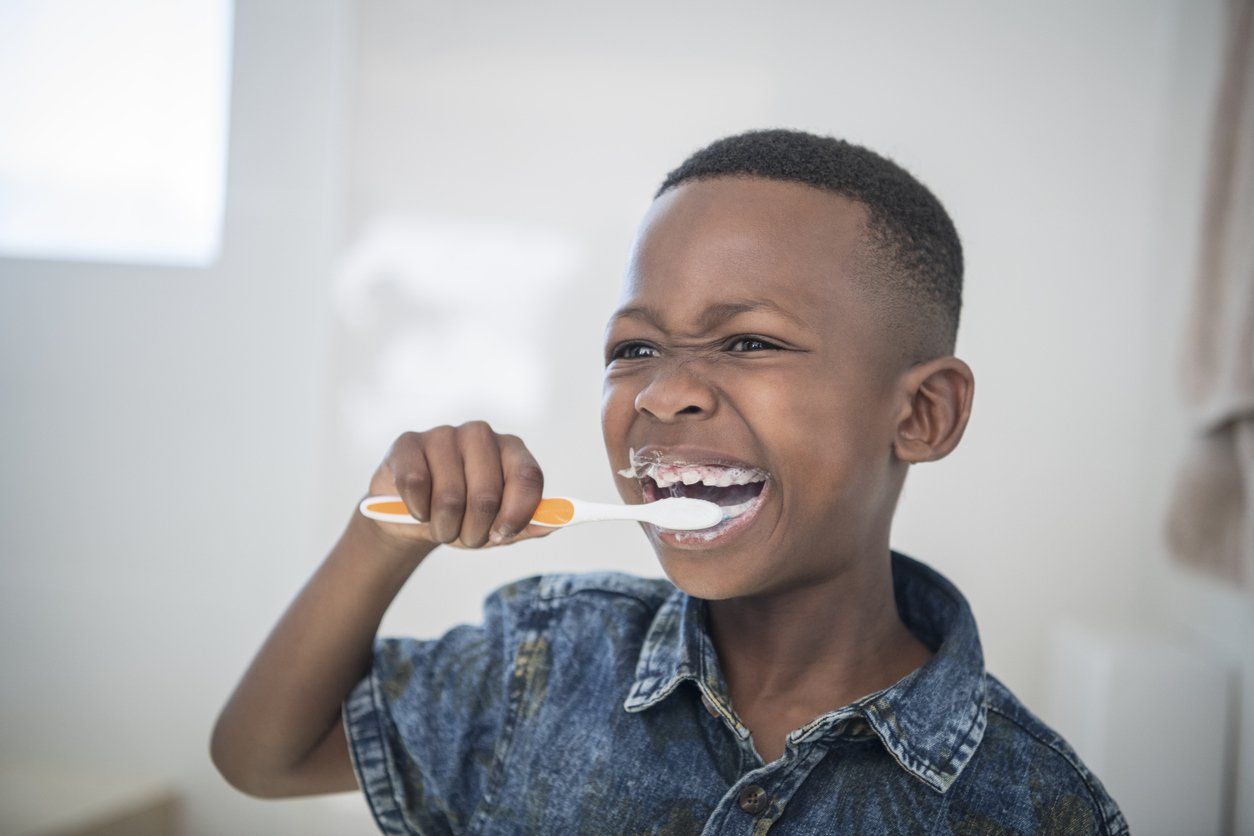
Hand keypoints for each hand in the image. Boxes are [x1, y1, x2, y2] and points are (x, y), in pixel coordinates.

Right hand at [363, 421, 556, 550]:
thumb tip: (557, 522)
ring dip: (445, 527)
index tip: (503, 535)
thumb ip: (529, 523)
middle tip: (466, 536)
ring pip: (449, 497)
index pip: (528, 477)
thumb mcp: (499, 526)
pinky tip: (417, 508)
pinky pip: (416, 484)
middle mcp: (480, 435)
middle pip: (487, 495)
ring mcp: (443, 434)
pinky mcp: (408, 443)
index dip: (518, 513)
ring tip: (442, 525)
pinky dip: (417, 510)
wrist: (412, 516)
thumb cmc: (464, 516)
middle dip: (475, 531)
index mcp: (511, 450)